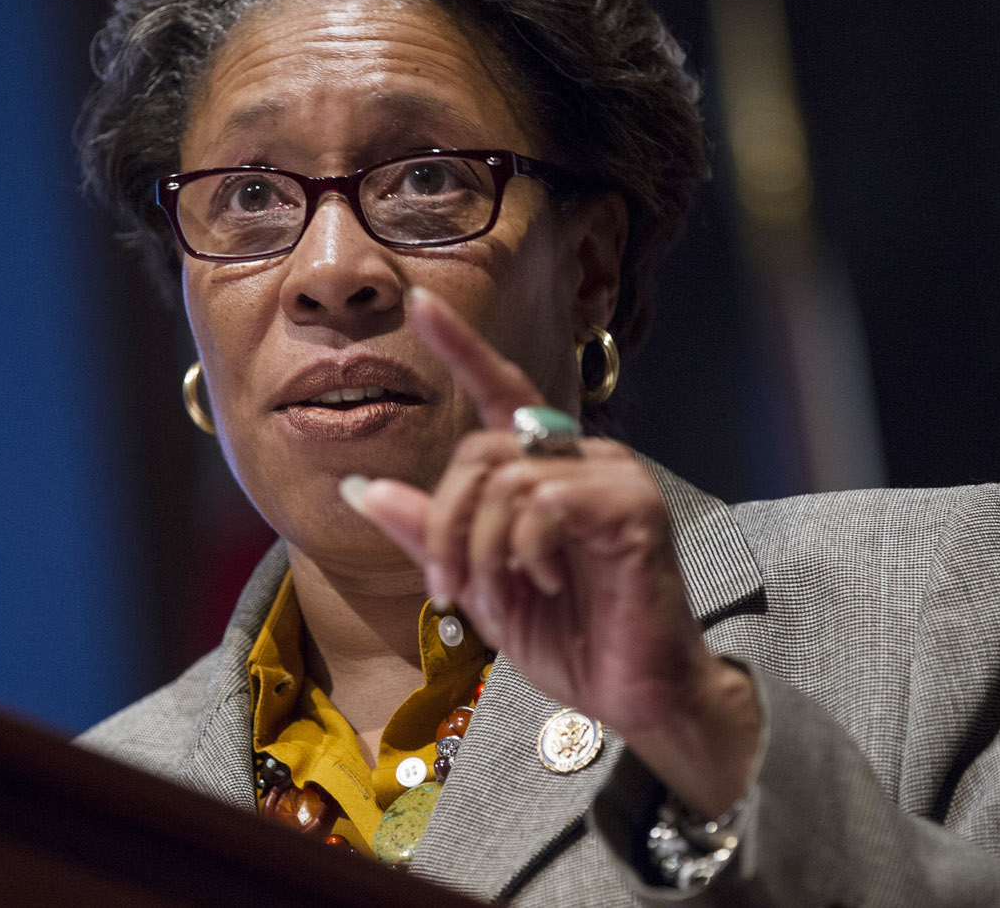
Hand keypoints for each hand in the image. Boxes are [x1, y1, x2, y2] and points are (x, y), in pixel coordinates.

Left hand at [346, 287, 758, 815]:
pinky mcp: (633, 507)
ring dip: (480, 547)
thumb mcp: (481, 586)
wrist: (638, 697)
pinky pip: (545, 501)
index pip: (500, 390)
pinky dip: (525, 550)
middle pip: (479, 451)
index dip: (460, 345)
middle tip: (448, 589)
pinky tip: (547, 583)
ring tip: (497, 596)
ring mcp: (614, 477)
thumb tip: (362, 488)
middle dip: (444, 524)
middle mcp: (584, 459)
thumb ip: (430, 533)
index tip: (418, 301)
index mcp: (547, 471)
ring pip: (505, 479)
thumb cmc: (571, 640)